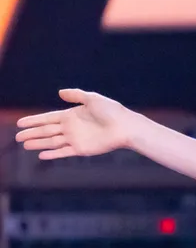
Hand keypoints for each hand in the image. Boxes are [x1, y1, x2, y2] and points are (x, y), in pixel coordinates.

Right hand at [14, 89, 139, 159]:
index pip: (48, 118)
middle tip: (17, 136)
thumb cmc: (112, 111)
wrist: (125, 127)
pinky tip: (41, 155)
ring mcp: (75, 139)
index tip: (20, 123)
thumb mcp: (92, 99)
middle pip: (46, 131)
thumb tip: (59, 92)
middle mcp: (71, 128)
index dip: (34, 120)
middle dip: (32, 133)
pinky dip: (53, 154)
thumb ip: (76, 95)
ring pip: (52, 142)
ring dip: (38, 143)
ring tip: (24, 145)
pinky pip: (63, 152)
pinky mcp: (81, 149)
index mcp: (71, 115)